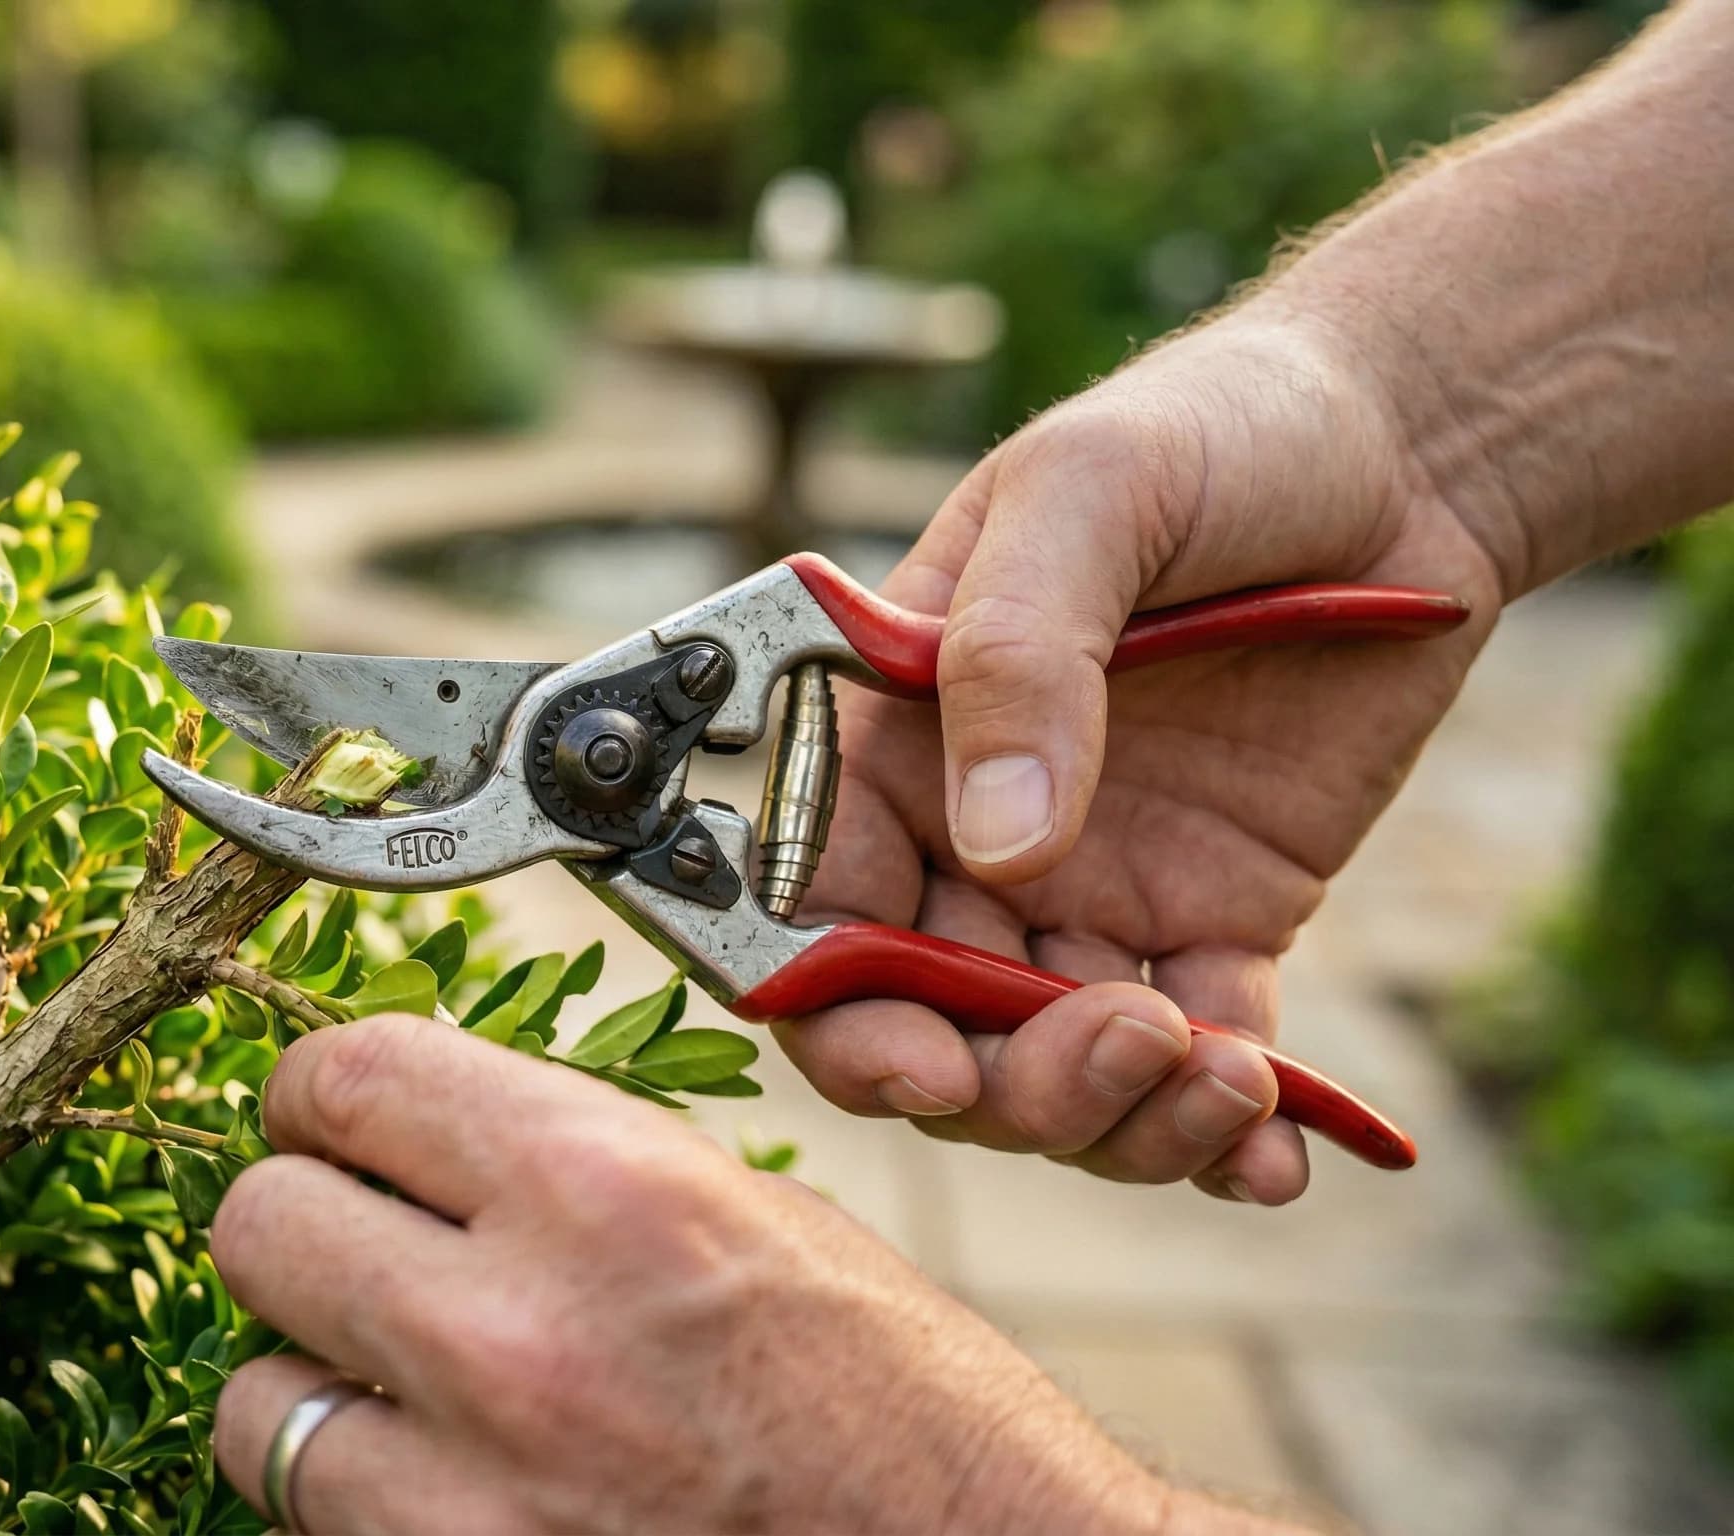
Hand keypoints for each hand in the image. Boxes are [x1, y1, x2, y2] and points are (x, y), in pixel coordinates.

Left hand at [207, 1016, 1288, 1535]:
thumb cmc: (909, 1422)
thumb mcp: (757, 1225)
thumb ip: (574, 1168)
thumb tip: (428, 1143)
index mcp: (607, 1193)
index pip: (349, 1078)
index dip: (322, 1095)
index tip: (328, 1120)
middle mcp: (517, 1335)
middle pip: (257, 1228)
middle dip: (300, 1232)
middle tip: (353, 1254)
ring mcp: (473, 1498)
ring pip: (255, 1406)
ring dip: (316, 1391)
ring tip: (411, 1400)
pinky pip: (319, 1532)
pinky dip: (365, 1510)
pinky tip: (458, 1493)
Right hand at [789, 311, 1505, 1203]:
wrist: (1411, 457)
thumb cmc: (1214, 433)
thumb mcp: (1092, 498)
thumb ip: (1020, 660)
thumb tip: (999, 846)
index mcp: (891, 740)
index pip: (814, 909)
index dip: (843, 1010)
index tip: (929, 1066)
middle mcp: (967, 838)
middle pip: (931, 1023)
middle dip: (1010, 1083)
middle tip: (1127, 1050)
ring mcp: (1089, 894)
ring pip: (1055, 1070)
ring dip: (1124, 1115)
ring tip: (1228, 1080)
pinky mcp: (1215, 926)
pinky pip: (1197, 1061)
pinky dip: (1227, 1132)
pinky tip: (1276, 1151)